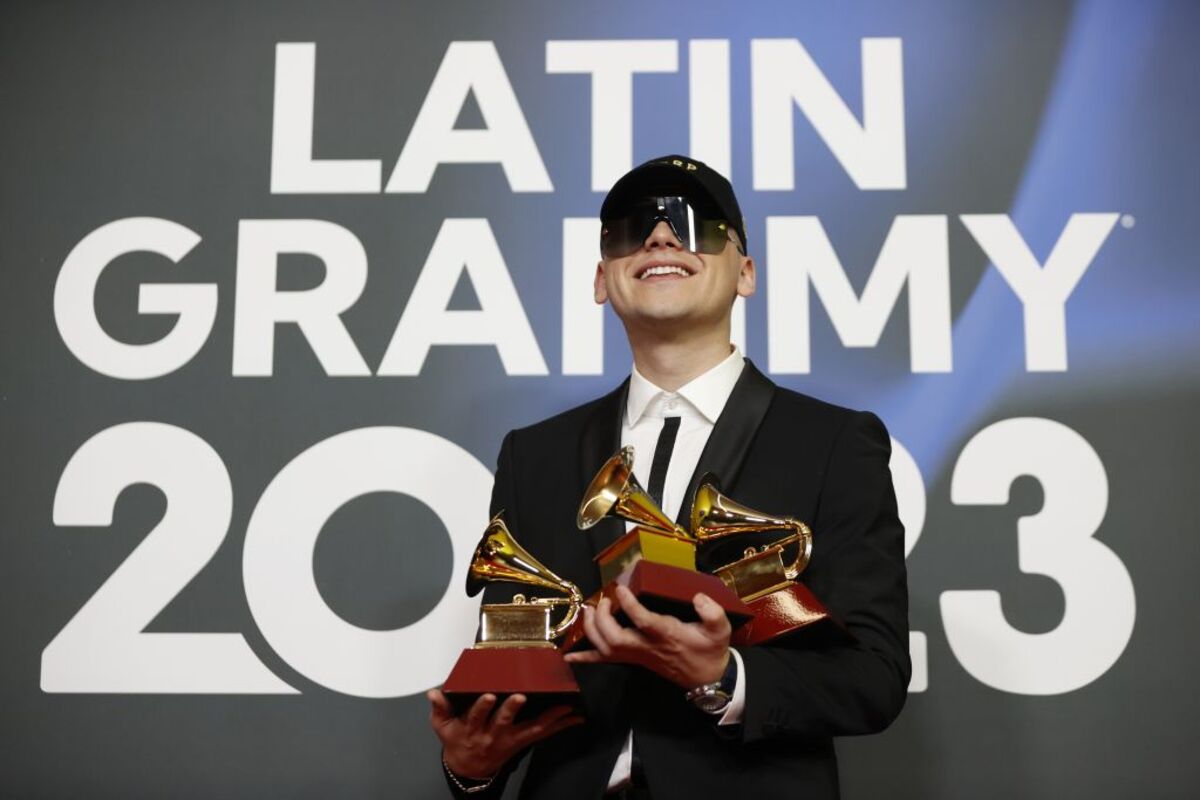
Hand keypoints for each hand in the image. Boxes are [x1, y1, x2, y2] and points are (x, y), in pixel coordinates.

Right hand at [428, 690, 582, 779]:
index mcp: (474, 727)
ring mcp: (510, 739)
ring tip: (564, 708)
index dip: (482, 707)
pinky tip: (575, 718)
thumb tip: (434, 693)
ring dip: (548, 718)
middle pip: (503, 722)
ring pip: (530, 728)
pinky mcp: (523, 741)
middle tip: (520, 697)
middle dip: (511, 709)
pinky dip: (561, 725)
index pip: (476, 716)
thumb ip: (439, 709)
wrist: (468, 767)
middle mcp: (493, 734)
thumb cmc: (457, 740)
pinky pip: (544, 734)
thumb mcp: (443, 727)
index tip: (487, 695)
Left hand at [563, 584, 730, 687]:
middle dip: (603, 619)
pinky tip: (570, 655)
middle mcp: (648, 647)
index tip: (620, 589)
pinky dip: (586, 657)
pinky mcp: (634, 660)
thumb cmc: (711, 650)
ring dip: (592, 630)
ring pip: (607, 649)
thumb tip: (699, 598)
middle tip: (603, 600)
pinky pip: (606, 661)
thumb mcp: (720, 630)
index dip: (629, 605)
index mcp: (668, 635)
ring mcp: (638, 656)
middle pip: (616, 638)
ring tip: (588, 610)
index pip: (644, 621)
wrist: (708, 678)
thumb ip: (712, 613)